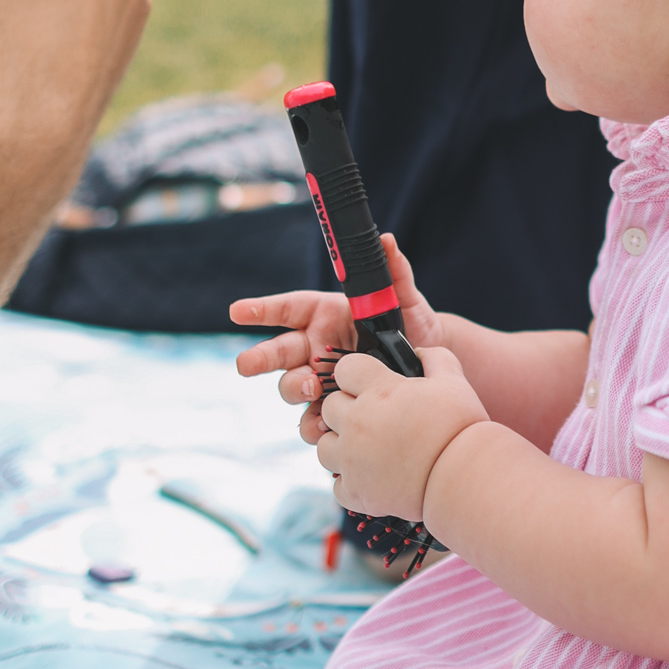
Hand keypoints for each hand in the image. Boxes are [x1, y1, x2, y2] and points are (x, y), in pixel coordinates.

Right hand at [232, 238, 441, 435]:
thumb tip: (385, 240)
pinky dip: (313, 425)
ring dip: (293, 389)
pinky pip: (312, 420)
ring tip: (310, 389)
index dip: (261, 309)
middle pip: (278, 352)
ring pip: (291, 386)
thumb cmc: (414, 325)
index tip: (237, 311)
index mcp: (325, 314)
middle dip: (258, 358)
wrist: (431, 366)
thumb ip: (393, 271)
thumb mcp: (404, 298)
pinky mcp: (333, 407)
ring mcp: (322, 379)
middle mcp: (316, 346)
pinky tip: (323, 427)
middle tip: (245, 365)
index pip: (287, 309)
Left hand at [315, 346, 486, 519]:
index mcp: (378, 391)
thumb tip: (418, 351)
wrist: (463, 477)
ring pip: (324, 445)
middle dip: (347, 409)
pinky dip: (352, 481)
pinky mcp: (355, 491)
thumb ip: (434, 356)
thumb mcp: (454, 380)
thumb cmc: (460, 426)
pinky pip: (337, 484)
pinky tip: (373, 478)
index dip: (356, 374)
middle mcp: (357, 422)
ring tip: (367, 449)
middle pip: (329, 406)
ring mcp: (352, 459)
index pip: (344, 368)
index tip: (369, 384)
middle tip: (373, 418)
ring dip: (341, 444)